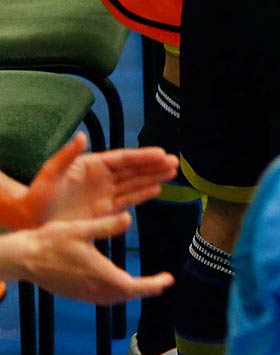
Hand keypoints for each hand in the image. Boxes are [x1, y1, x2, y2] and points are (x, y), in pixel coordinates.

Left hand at [0, 133, 178, 227]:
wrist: (30, 218)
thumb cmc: (38, 194)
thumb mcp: (51, 172)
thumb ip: (68, 155)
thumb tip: (82, 136)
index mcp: (92, 165)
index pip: (123, 158)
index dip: (143, 156)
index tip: (161, 153)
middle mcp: (102, 177)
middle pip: (133, 169)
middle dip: (154, 165)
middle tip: (175, 162)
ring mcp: (104, 193)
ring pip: (134, 183)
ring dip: (153, 178)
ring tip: (172, 172)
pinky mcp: (103, 210)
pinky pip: (127, 200)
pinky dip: (142, 194)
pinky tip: (156, 190)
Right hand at [0, 214, 174, 303]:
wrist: (23, 258)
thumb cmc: (51, 242)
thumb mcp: (81, 228)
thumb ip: (107, 225)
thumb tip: (129, 218)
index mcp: (98, 273)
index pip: (131, 286)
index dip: (151, 285)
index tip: (168, 280)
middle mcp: (91, 288)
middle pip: (125, 295)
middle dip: (146, 290)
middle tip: (162, 282)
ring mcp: (81, 293)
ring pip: (113, 299)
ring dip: (131, 293)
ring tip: (146, 285)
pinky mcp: (74, 293)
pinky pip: (100, 298)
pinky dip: (115, 294)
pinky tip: (118, 285)